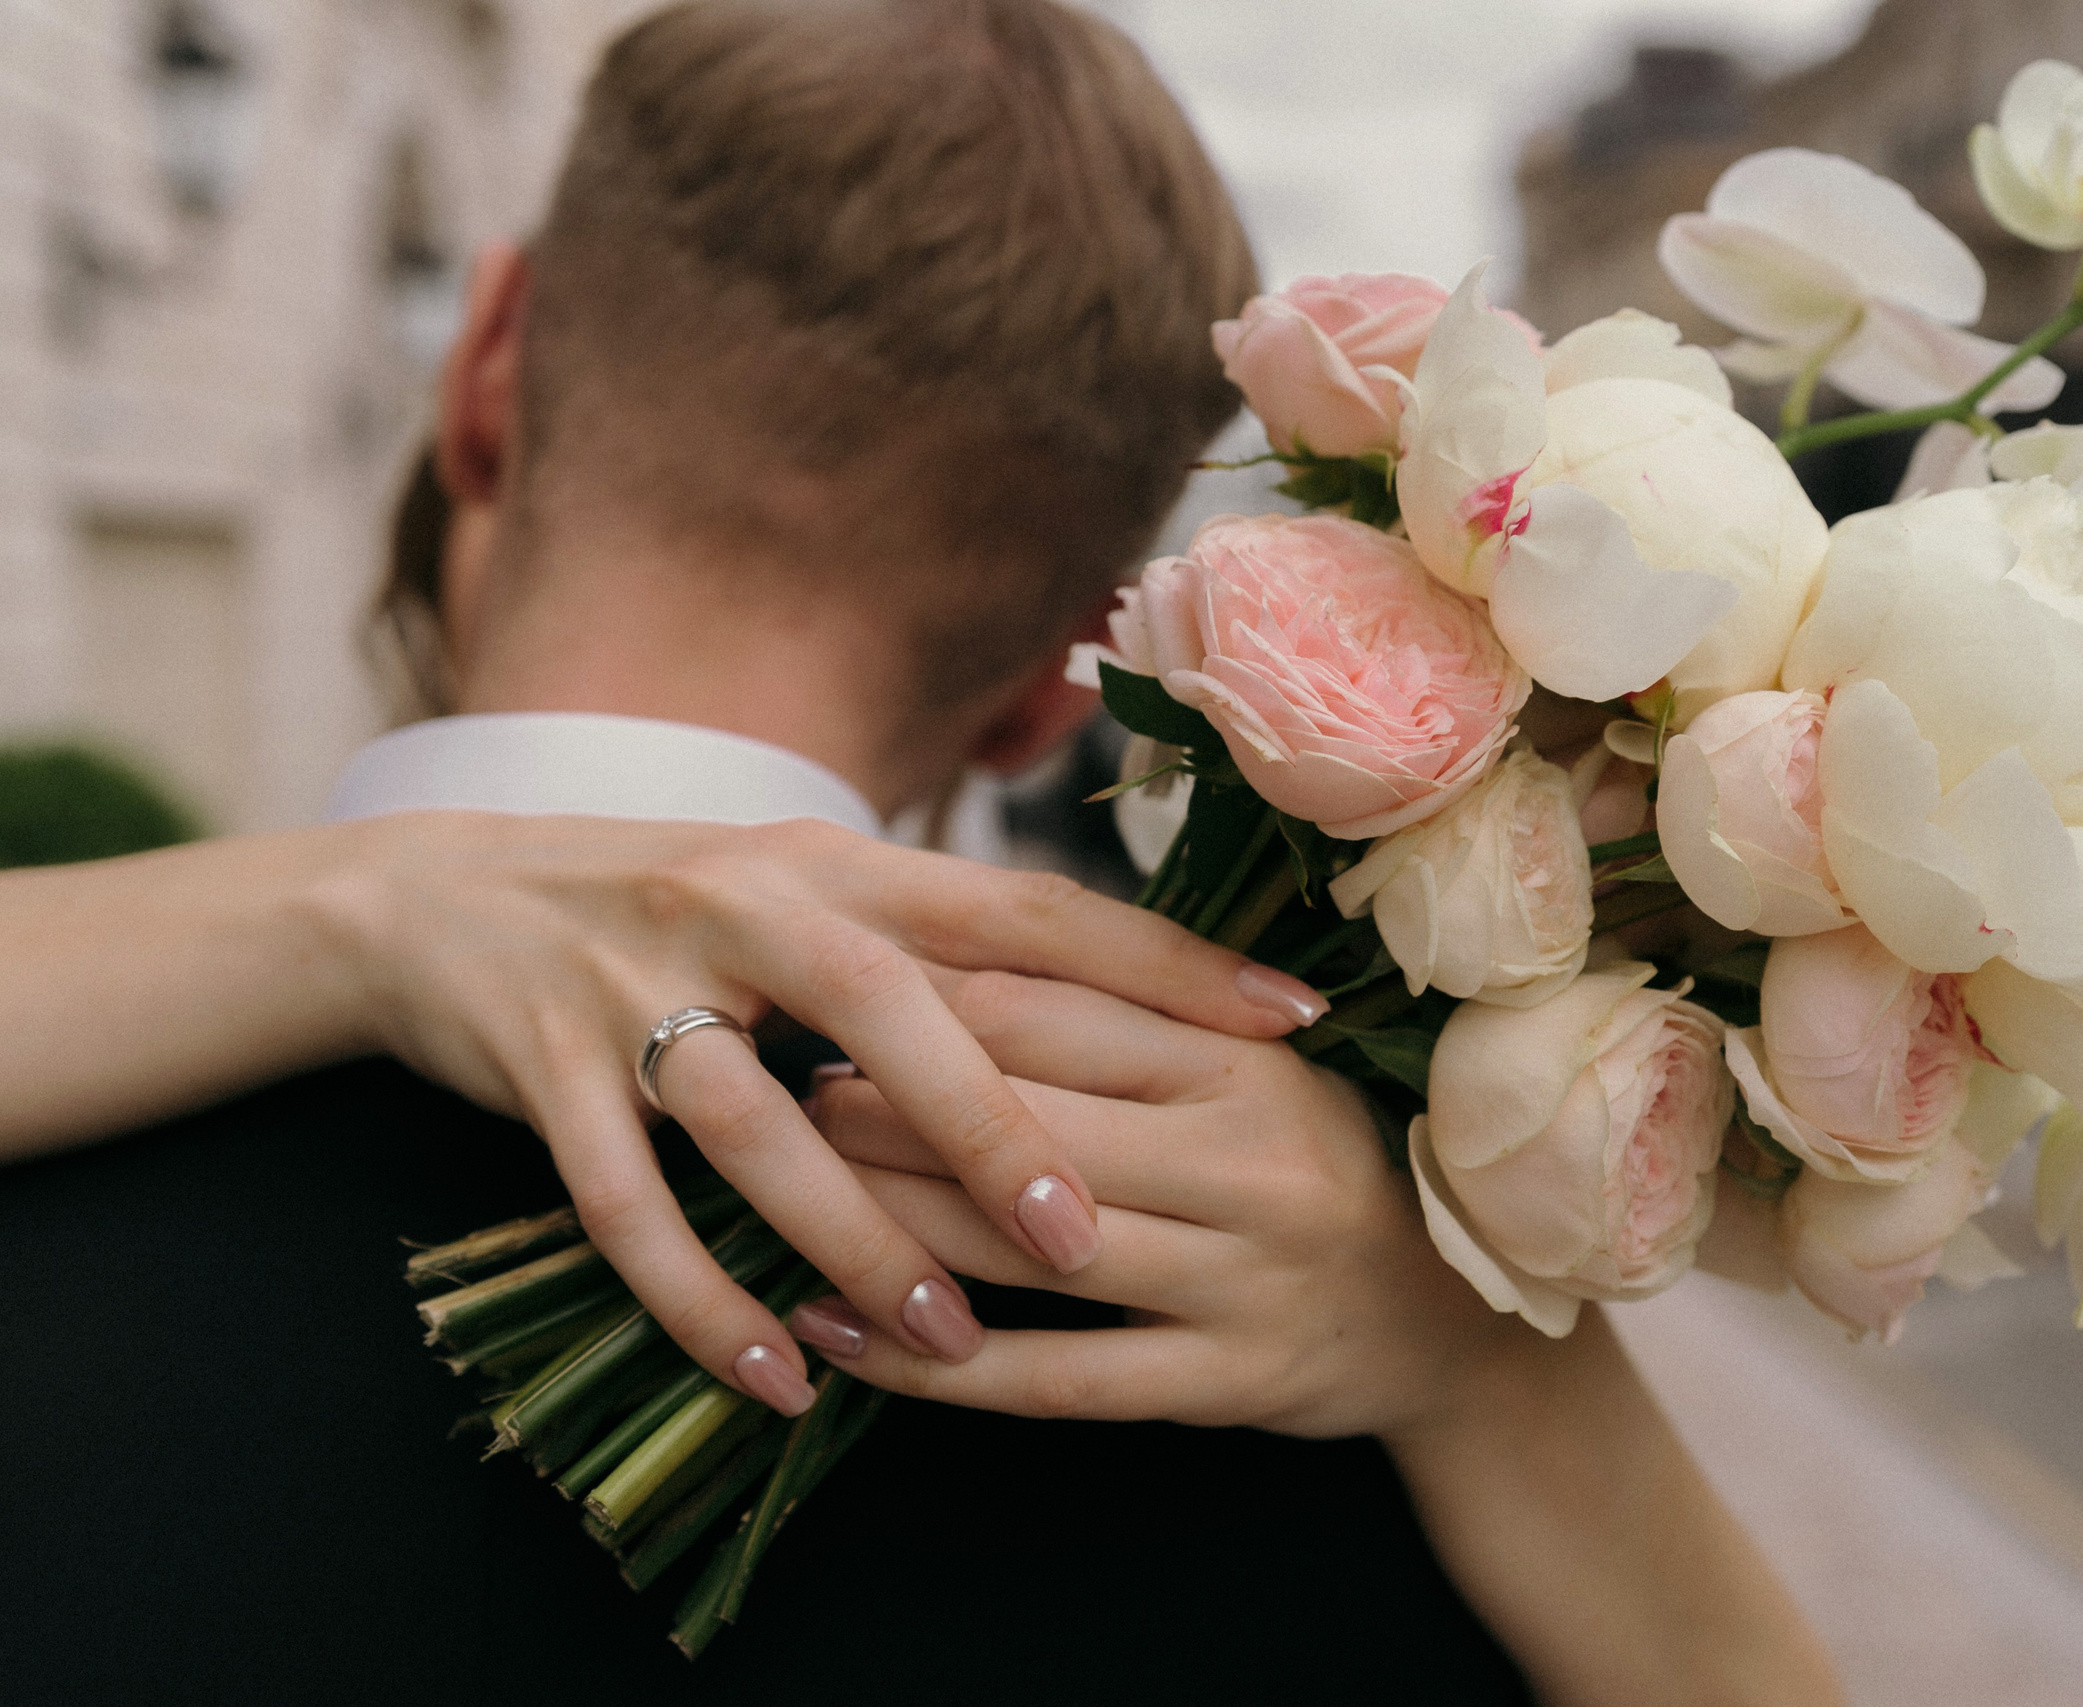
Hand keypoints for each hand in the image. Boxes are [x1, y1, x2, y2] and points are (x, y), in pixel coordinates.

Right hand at [320, 811, 1329, 1413]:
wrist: (428, 899)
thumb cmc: (665, 907)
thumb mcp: (802, 889)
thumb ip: (934, 938)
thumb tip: (1101, 996)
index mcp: (842, 860)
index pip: (1029, 907)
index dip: (1160, 961)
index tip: (1285, 1019)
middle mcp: (750, 901)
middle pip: (899, 1014)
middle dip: (1002, 1130)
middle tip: (1095, 1240)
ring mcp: (638, 981)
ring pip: (762, 1124)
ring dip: (859, 1239)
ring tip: (950, 1340)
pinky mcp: (540, 1067)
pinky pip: (629, 1203)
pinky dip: (704, 1296)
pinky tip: (780, 1376)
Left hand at [785, 968, 1531, 1440]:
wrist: (1451, 1322)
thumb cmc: (1319, 1163)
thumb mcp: (1256, 1067)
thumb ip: (1136, 1017)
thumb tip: (949, 963)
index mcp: (1250, 1061)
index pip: (1056, 1014)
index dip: (927, 1004)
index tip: (833, 996)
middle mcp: (1251, 1162)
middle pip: (1027, 1124)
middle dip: (886, 1107)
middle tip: (785, 1091)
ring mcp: (1242, 1280)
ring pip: (1030, 1250)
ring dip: (889, 1227)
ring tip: (780, 1205)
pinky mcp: (1226, 1383)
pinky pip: (1058, 1381)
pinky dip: (937, 1368)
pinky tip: (845, 1342)